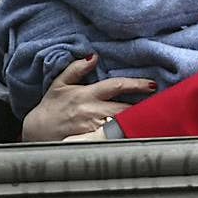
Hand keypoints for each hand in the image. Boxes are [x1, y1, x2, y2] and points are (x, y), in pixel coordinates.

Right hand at [21, 54, 154, 140]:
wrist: (35, 132)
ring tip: (156, 119)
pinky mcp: (92, 142)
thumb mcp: (60, 84)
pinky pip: (114, 139)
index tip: (152, 84)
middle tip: (162, 105)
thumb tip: (93, 56)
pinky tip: (139, 135)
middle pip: (125, 108)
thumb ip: (76, 69)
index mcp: (87, 94)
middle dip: (144, 107)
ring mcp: (93, 128)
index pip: (116, 86)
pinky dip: (127, 136)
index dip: (136, 85)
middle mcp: (92, 111)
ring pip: (122, 124)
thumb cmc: (51, 107)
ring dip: (138, 122)